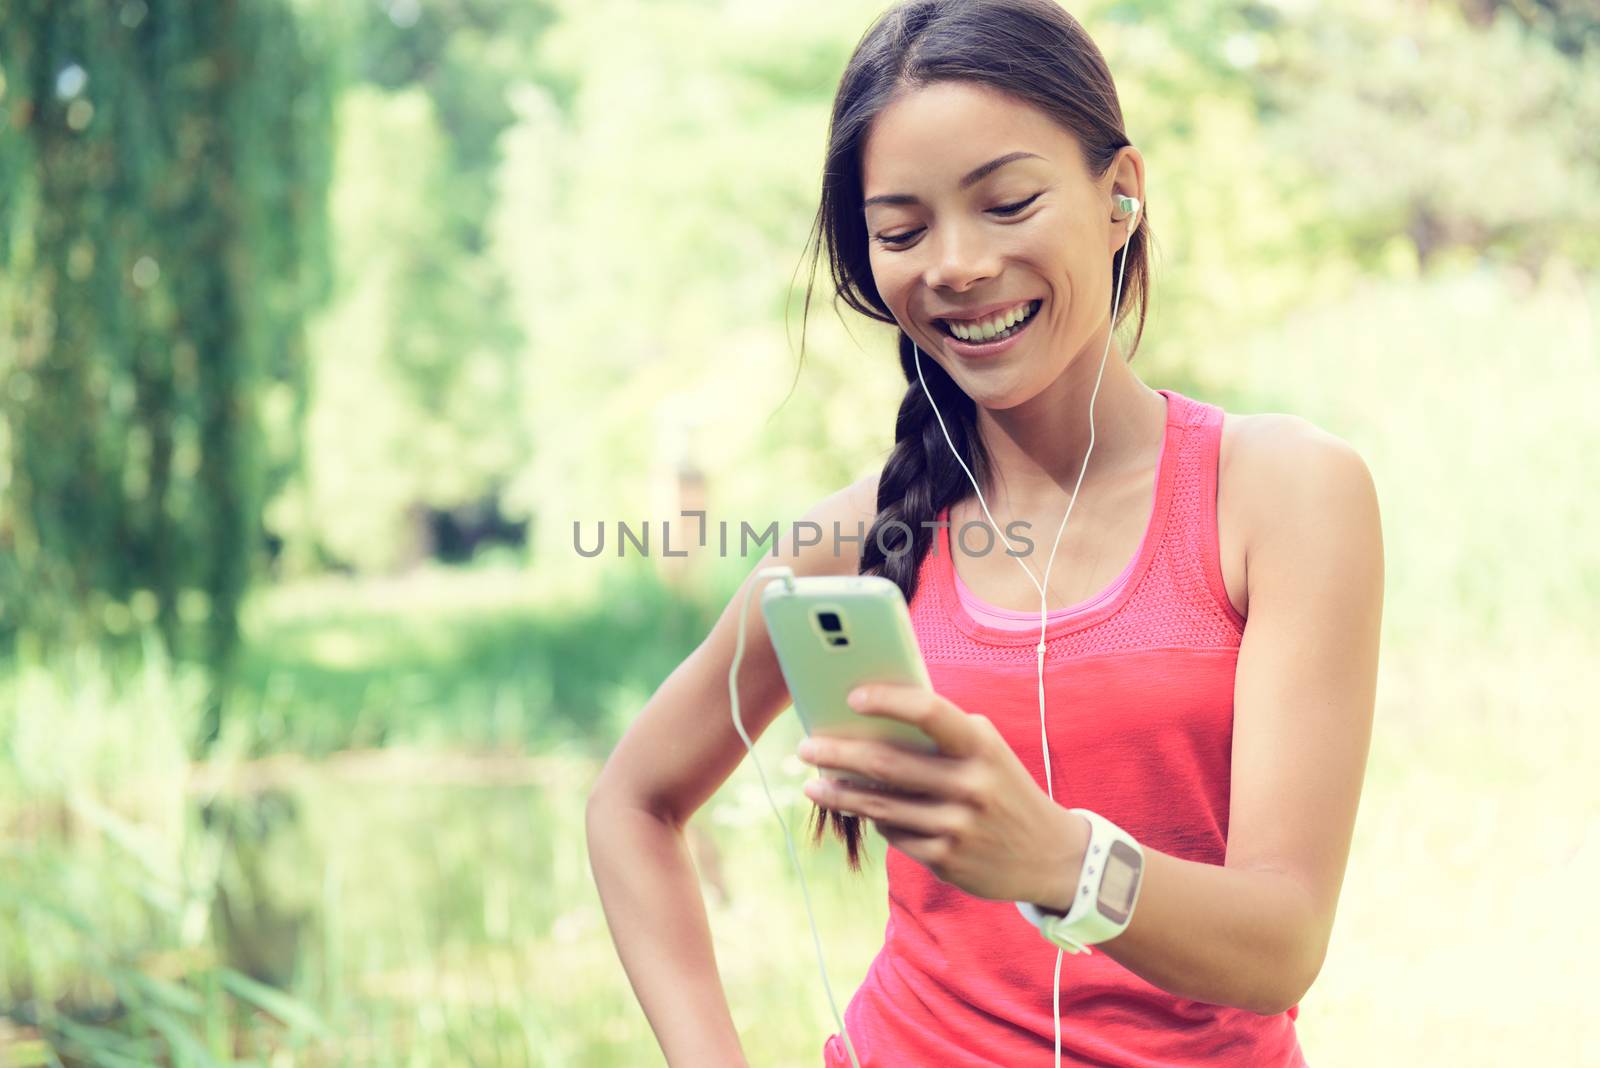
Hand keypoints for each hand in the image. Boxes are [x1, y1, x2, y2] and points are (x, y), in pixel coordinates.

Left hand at [796, 684, 1087, 906]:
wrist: (1050, 855)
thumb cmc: (1002, 787)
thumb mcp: (986, 752)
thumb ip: (941, 735)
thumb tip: (871, 719)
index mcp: (981, 745)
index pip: (931, 712)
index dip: (889, 701)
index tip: (852, 697)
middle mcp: (971, 784)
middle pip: (887, 764)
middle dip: (837, 754)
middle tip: (804, 747)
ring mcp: (958, 825)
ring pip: (881, 806)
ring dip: (839, 794)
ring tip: (812, 784)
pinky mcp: (947, 859)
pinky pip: (894, 834)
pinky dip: (874, 820)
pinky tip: (859, 810)